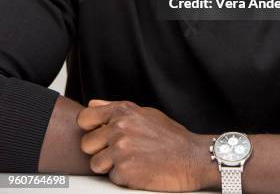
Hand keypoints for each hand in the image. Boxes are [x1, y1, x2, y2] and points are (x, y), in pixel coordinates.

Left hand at [77, 99, 209, 191]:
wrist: (191, 158)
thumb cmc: (169, 136)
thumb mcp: (145, 113)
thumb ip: (115, 108)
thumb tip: (92, 104)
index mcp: (123, 112)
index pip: (84, 118)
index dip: (89, 128)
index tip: (98, 135)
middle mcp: (119, 128)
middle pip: (86, 143)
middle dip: (98, 150)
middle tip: (117, 152)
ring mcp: (121, 150)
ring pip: (95, 163)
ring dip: (109, 166)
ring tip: (130, 161)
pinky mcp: (125, 172)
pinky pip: (111, 177)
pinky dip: (123, 177)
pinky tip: (138, 170)